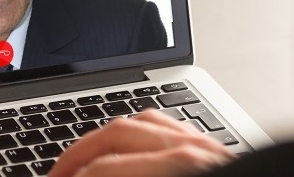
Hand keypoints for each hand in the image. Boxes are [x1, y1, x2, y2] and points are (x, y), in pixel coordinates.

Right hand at [49, 109, 235, 176]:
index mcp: (178, 172)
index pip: (102, 172)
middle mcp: (192, 151)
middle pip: (115, 134)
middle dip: (77, 156)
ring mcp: (206, 146)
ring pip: (140, 121)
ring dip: (103, 140)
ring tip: (82, 163)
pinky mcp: (216, 150)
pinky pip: (168, 126)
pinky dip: (137, 134)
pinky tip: (125, 150)